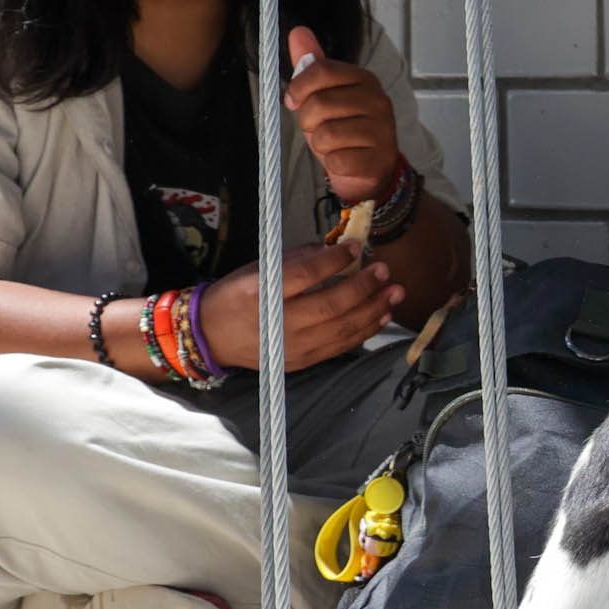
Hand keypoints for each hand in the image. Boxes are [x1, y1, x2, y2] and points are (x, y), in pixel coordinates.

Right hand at [196, 242, 403, 371]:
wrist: (213, 336)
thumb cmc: (236, 296)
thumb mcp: (257, 269)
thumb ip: (297, 259)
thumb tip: (336, 247)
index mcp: (261, 294)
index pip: (305, 276)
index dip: (335, 260)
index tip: (356, 247)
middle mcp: (278, 323)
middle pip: (330, 305)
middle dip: (364, 287)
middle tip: (384, 271)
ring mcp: (292, 346)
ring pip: (342, 328)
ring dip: (374, 309)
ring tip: (395, 292)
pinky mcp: (302, 361)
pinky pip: (341, 345)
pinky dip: (365, 330)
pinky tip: (382, 314)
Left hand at [282, 24, 402, 202]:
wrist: (371, 170)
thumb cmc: (344, 129)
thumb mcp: (325, 94)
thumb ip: (312, 65)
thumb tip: (298, 32)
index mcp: (364, 79)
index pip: (321, 69)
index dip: (298, 87)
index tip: (293, 100)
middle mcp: (378, 100)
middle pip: (318, 103)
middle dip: (307, 121)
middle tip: (318, 127)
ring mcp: (382, 130)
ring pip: (325, 134)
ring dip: (320, 144)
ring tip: (334, 144)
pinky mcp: (378, 158)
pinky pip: (336, 160)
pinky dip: (333, 163)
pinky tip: (345, 159)